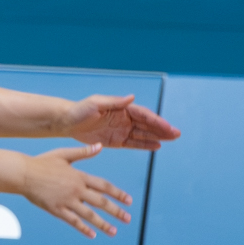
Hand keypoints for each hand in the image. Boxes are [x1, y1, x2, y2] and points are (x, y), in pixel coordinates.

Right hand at [18, 144, 133, 237]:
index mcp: (80, 176)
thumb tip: (100, 146)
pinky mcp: (56, 209)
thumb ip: (83, 152)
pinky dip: (83, 228)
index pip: (104, 186)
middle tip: (128, 219)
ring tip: (114, 231)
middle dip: (116, 211)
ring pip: (89, 215)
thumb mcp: (64, 154)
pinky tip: (92, 235)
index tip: (129, 201)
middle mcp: (76, 189)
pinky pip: (72, 221)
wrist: (22, 174)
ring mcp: (66, 201)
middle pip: (101, 202)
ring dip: (103, 224)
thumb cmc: (41, 162)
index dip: (118, 194)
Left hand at [57, 94, 180, 150]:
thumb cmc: (79, 110)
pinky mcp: (115, 140)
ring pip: (142, 135)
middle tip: (177, 134)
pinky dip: (144, 145)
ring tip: (170, 140)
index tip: (168, 127)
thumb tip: (131, 97)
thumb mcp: (96, 104)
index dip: (157, 121)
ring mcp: (121, 130)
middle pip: (147, 125)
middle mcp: (124, 118)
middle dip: (162, 129)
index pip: (144, 115)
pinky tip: (156, 147)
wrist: (66, 122)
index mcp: (122, 108)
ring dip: (156, 137)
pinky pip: (132, 143)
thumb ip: (114, 102)